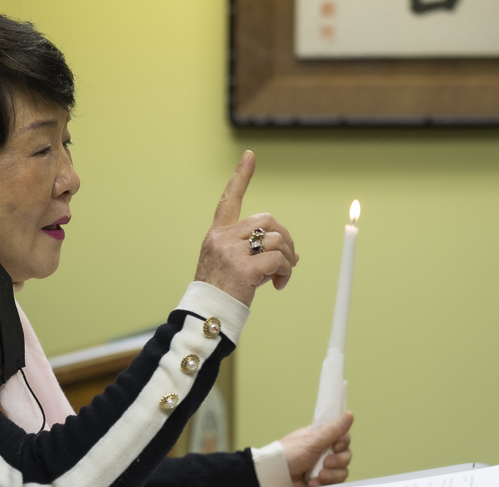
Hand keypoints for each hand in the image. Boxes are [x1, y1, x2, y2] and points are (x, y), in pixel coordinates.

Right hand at [194, 150, 298, 306]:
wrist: (206, 317)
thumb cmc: (219, 294)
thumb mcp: (231, 266)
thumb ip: (255, 253)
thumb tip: (293, 253)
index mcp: (217, 235)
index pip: (229, 200)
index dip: (241, 177)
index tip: (250, 156)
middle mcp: (222, 239)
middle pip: (267, 220)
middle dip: (285, 237)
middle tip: (287, 260)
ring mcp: (232, 252)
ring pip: (275, 239)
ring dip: (287, 258)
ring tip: (281, 276)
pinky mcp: (244, 268)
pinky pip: (278, 260)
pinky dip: (285, 272)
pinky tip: (277, 285)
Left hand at [279, 411, 352, 486]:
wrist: (277, 475)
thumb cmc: (289, 454)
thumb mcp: (312, 441)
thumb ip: (333, 430)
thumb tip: (349, 414)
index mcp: (322, 438)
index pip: (343, 438)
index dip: (343, 444)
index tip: (335, 446)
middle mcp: (325, 452)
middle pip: (346, 456)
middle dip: (337, 462)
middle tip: (325, 463)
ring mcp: (324, 468)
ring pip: (342, 472)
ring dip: (331, 475)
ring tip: (317, 476)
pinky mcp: (322, 482)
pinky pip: (333, 485)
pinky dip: (323, 484)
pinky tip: (312, 483)